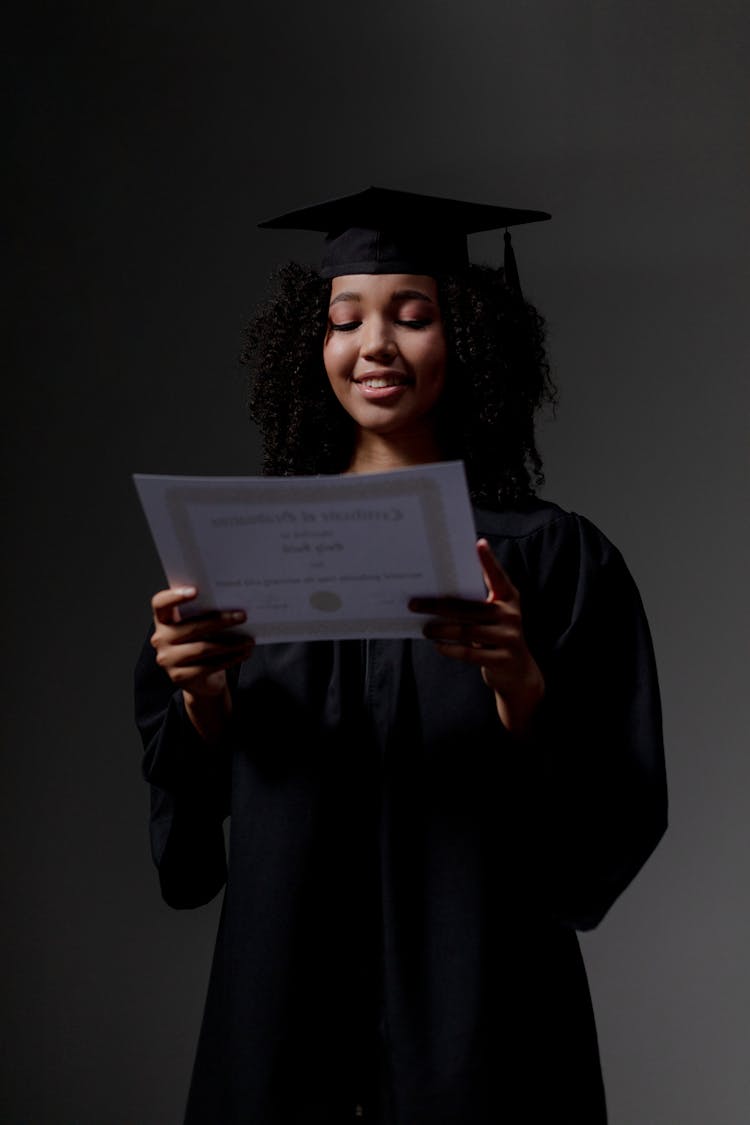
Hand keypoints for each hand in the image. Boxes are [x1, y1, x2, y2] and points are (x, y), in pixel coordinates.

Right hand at [150, 586, 254, 740]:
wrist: (200, 679)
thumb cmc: (201, 644)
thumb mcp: (200, 627)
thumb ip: (205, 614)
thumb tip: (233, 603)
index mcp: (163, 620)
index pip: (160, 603)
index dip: (175, 596)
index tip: (196, 591)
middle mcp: (160, 639)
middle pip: (191, 627)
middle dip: (220, 621)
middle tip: (242, 616)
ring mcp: (168, 659)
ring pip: (203, 648)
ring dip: (230, 644)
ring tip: (249, 640)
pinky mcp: (180, 677)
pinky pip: (209, 666)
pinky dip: (230, 659)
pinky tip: (243, 653)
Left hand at [409, 539, 544, 736]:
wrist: (518, 673)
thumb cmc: (497, 637)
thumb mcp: (494, 617)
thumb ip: (477, 603)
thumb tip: (439, 592)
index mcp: (509, 599)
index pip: (497, 577)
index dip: (489, 561)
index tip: (478, 544)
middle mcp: (511, 615)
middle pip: (469, 607)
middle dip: (438, 605)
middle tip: (414, 604)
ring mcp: (509, 638)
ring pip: (467, 630)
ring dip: (441, 629)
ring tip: (424, 628)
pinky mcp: (502, 659)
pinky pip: (470, 653)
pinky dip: (450, 648)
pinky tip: (438, 645)